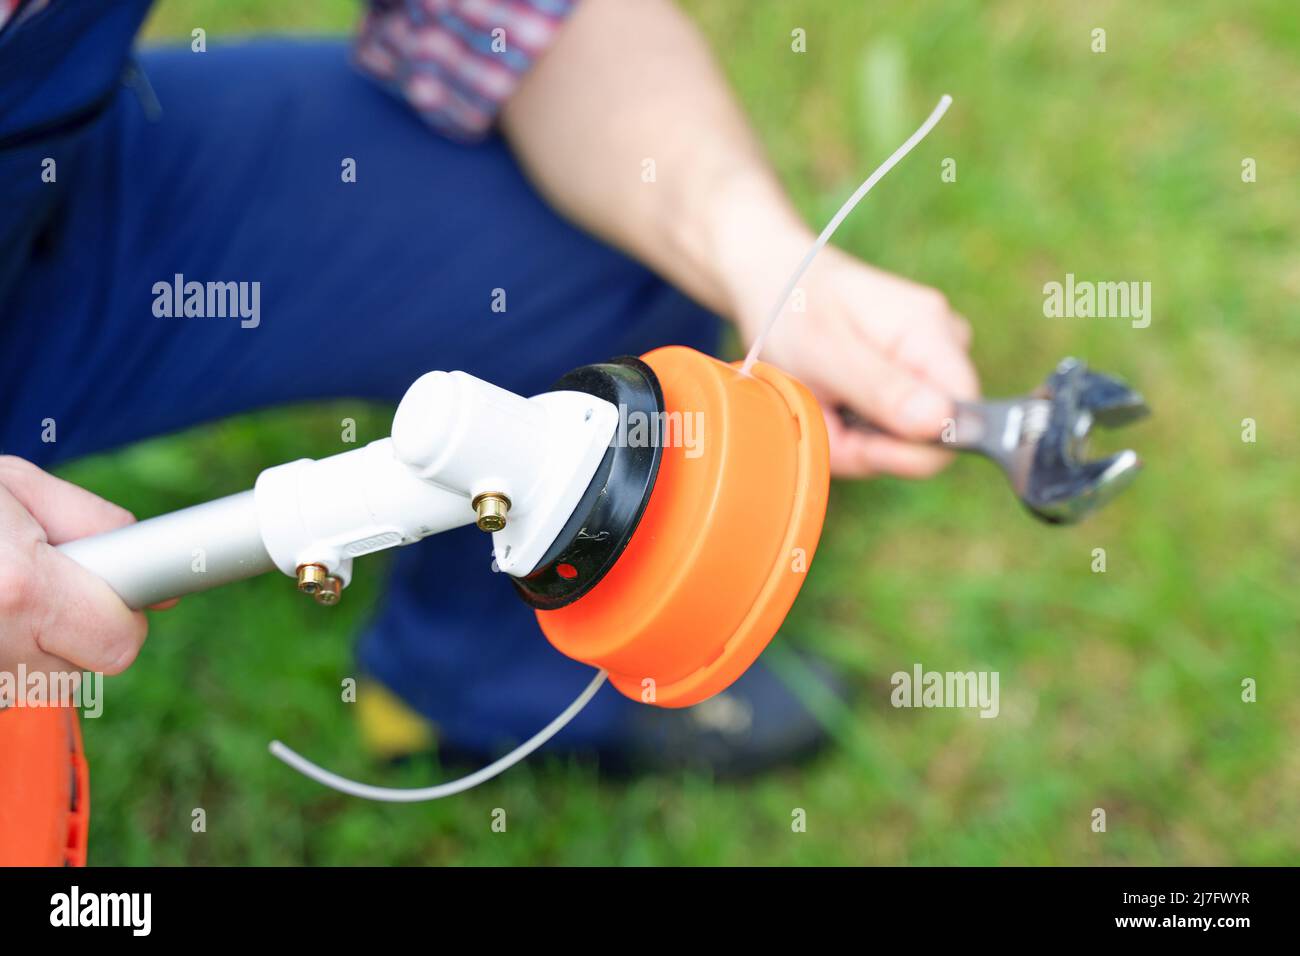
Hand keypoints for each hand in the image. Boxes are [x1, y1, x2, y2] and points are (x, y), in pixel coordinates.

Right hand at [0, 456, 148, 692]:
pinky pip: (3, 681)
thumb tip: (161, 581)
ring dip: (35, 638)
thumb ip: (97, 527)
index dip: (123, 614)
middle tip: (41, 578)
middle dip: (78, 622)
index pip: (119, 643)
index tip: (115, 589)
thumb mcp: (14, 485)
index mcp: (18, 589)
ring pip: (42, 678)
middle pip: (84, 666)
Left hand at [724, 223, 978, 476]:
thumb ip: (881, 389)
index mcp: (929, 331)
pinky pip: (886, 437)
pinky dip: (850, 434)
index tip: (860, 443)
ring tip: (820, 401)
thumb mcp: (825, 351)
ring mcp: (927, 368)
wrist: (777, 285)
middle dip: (871, 445)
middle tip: (822, 414)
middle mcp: (941, 349)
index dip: (916, 447)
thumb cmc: (796, 310)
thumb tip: (942, 422)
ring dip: (853, 439)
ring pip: (903, 444)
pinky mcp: (907, 389)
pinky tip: (829, 404)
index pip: (964, 415)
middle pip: (931, 439)